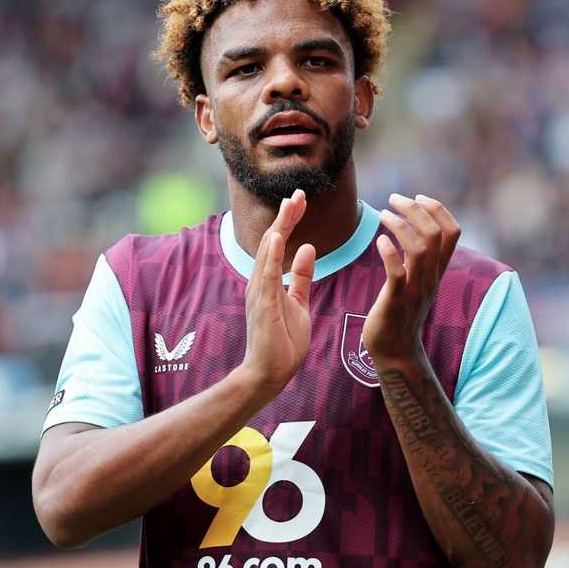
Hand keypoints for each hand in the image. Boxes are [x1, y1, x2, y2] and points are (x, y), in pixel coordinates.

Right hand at [239, 189, 316, 392]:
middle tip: (299, 193)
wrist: (270, 373)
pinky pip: (268, 275)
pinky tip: (278, 236)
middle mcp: (259, 282)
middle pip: (271, 241)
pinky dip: (273, 254)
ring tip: (290, 205)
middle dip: (285, 216)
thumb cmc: (283, 342)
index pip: (279, 243)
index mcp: (268, 281)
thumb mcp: (299, 302)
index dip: (289, 220)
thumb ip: (302, 277)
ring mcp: (259, 292)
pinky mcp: (264, 305)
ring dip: (280, 227)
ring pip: (268, 252)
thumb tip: (308, 249)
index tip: (301, 200)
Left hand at [363, 193, 460, 364]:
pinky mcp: (396, 301)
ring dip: (401, 226)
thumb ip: (420, 258)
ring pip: (419, 249)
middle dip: (416, 210)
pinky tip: (379, 242)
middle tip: (394, 199)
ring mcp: (415, 290)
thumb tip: (414, 228)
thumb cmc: (401, 311)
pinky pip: (398, 273)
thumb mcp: (418, 281)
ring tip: (383, 214)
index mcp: (437, 270)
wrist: (395, 350)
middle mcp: (431, 277)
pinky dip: (390, 253)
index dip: (438, 209)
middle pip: (435, 234)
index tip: (418, 198)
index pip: (452, 232)